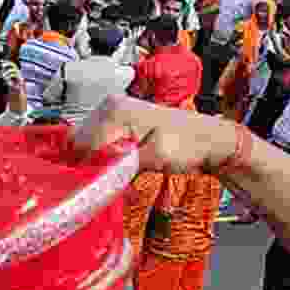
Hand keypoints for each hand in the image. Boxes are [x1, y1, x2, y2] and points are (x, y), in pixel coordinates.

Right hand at [73, 95, 237, 175]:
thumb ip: (123, 164)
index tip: (105, 182)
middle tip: (116, 178)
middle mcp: (109, 106)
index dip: (92, 168)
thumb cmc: (189, 144)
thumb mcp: (156, 156)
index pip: (83, 145)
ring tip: (123, 171)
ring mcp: (112, 113)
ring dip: (100, 163)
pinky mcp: (117, 123)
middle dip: (94, 165)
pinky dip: (106, 159)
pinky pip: (99, 144)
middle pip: (80, 144)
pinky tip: (123, 165)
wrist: (208, 139)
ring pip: (87, 146)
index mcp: (115, 110)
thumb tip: (96, 174)